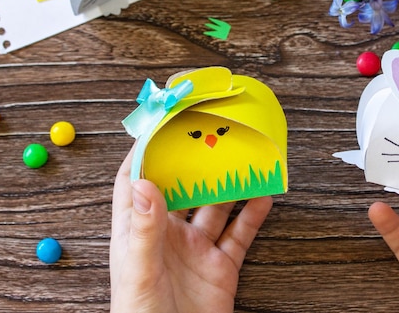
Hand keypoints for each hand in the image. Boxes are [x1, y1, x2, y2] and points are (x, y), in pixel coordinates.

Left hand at [110, 145, 272, 312]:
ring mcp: (196, 248)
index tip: (159, 127)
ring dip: (229, 185)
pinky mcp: (221, 264)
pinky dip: (253, 215)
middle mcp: (169, 235)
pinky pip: (240, 234)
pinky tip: (263, 196)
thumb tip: (145, 181)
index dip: (144, 154)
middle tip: (210, 136)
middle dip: (195, 163)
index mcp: (139, 232)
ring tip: (243, 159)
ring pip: (216, 207)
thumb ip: (144, 229)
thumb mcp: (140, 271)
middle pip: (182, 189)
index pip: (135, 183)